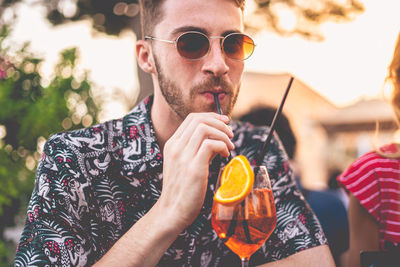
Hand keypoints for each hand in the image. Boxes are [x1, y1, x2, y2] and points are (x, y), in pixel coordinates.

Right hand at [158, 112, 234, 229]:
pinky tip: (225, 155)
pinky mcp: (193, 168)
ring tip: (229, 146)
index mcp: (172, 144)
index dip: (211, 116)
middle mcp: (176, 147)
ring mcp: (183, 156)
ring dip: (222, 134)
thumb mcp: (186, 164)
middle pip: (199, 120)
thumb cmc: (182, 189)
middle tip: (230, 134)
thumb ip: (199, 150)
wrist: (172, 211)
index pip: (192, 118)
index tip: (225, 122)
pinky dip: (222, 146)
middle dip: (219, 123)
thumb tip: (218, 139)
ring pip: (205, 129)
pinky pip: (210, 145)